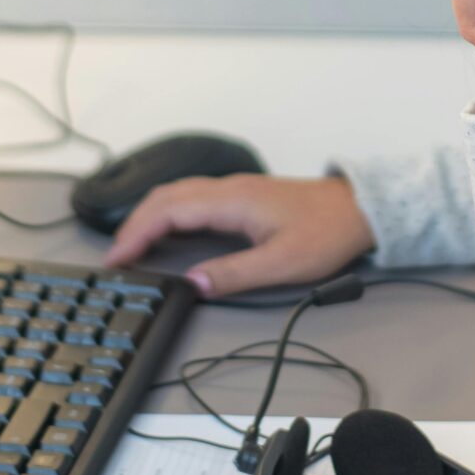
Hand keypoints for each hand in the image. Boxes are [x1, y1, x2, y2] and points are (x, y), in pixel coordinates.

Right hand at [100, 173, 376, 297]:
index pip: (168, 211)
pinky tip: (166, 231)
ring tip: (131, 247)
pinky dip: (168, 213)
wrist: (359, 209)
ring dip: (149, 217)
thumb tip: (192, 285)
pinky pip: (192, 198)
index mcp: (232, 201)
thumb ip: (235, 274)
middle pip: (165, 198)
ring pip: (177, 195)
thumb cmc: (326, 233)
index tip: (117, 259)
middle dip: (133, 225)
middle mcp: (228, 189)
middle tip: (115, 258)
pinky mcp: (242, 196)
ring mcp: (235, 190)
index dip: (137, 234)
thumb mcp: (283, 264)